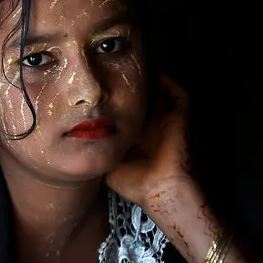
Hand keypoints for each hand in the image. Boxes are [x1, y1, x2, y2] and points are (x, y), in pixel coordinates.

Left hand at [106, 74, 193, 208]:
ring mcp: (165, 124)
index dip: (116, 107)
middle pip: (142, 105)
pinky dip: (172, 85)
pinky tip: (159, 76)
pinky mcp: (179, 120)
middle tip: (117, 77)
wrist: (159, 190)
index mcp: (135, 140)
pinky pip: (181, 98)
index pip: (125, 117)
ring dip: (151, 86)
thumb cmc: (135, 184)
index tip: (102, 95)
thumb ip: (99, 153)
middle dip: (132, 92)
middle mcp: (150, 130)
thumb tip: (82, 141)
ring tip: (137, 73)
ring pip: (160, 98)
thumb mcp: (108, 167)